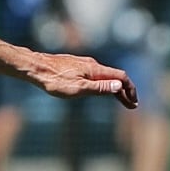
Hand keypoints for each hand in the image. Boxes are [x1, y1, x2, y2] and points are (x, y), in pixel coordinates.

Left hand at [23, 52, 137, 108]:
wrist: (35, 67)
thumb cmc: (54, 80)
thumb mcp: (78, 88)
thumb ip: (99, 88)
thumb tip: (120, 86)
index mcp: (95, 70)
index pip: (121, 77)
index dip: (130, 89)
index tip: (134, 102)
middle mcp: (92, 65)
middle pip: (115, 77)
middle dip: (125, 91)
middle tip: (131, 105)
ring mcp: (84, 65)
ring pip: (105, 76)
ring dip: (115, 88)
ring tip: (120, 100)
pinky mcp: (76, 67)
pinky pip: (96, 75)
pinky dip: (104, 84)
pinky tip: (101, 90)